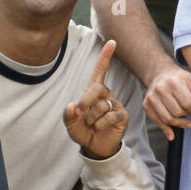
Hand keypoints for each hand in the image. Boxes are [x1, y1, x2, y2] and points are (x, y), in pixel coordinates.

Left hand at [64, 40, 128, 158]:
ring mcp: (115, 104)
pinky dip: (100, 124)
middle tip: (80, 113)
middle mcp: (106, 94)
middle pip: (97, 88)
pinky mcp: (122, 115)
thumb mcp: (70, 122)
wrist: (94, 147)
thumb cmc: (82, 130)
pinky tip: (99, 128)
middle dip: (85, 101)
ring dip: (91, 118)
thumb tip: (73, 105)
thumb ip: (68, 114)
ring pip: (101, 106)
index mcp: (94, 90)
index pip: (101, 70)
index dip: (106, 56)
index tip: (112, 42)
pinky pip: (110, 116)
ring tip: (91, 125)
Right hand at [144, 63, 190, 140]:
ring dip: (178, 123)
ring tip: (184, 121)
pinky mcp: (146, 104)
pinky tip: (172, 134)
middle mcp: (160, 89)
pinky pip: (157, 122)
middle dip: (186, 115)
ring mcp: (151, 97)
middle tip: (188, 112)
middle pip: (177, 113)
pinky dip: (165, 130)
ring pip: (167, 119)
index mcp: (174, 82)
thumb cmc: (181, 80)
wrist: (161, 74)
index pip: (187, 104)